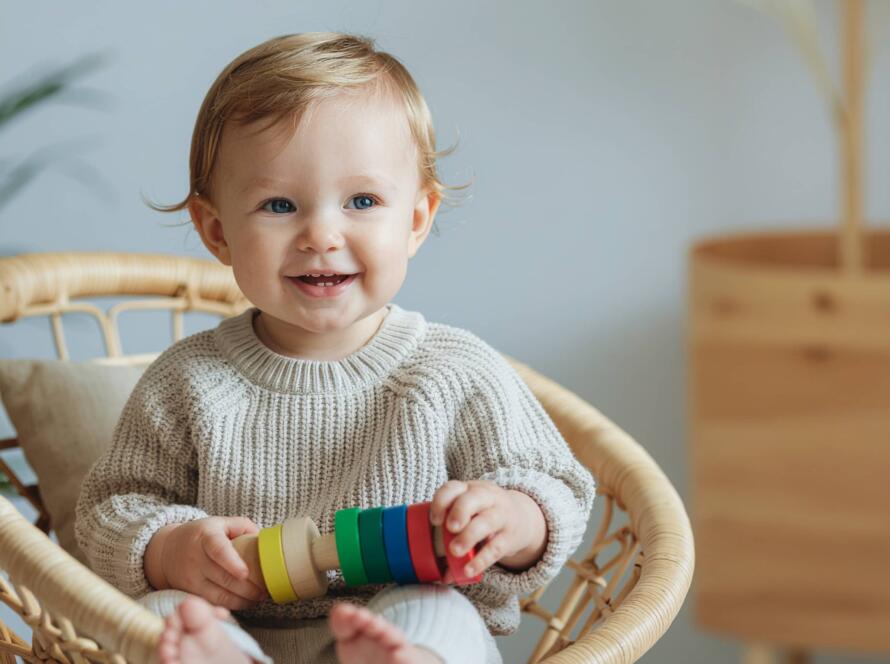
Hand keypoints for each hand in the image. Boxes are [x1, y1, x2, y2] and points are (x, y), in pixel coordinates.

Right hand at [146, 516, 267, 609]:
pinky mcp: (190, 593)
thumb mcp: (220, 523)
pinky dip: (231, 605)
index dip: (232, 563)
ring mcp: (191, 578)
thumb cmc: (203, 535)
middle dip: (247, 588)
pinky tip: (244, 602)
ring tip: (258, 598)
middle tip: (264, 590)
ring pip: (219, 595)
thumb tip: (262, 541)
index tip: (245, 573)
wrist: (167, 551)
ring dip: (242, 600)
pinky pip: (213, 603)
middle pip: (223, 578)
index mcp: (206, 537)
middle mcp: (196, 559)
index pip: (218, 550)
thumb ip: (243, 526)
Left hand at [429, 480, 546, 579]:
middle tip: (450, 528)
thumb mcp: (471, 514)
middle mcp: (486, 498)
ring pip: (487, 521)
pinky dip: (481, 560)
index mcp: (469, 490)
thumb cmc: (485, 515)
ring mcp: (501, 515)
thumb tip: (441, 573)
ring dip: (469, 536)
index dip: (441, 501)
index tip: (434, 520)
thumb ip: (452, 537)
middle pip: (473, 498)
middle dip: (460, 512)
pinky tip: (469, 570)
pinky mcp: (509, 536)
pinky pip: (496, 547)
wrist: (522, 517)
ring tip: (455, 551)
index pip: (454, 488)